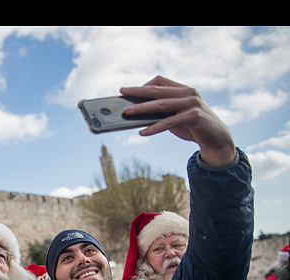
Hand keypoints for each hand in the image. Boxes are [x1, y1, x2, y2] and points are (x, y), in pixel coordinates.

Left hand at [120, 76, 235, 166]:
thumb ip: (162, 112)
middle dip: (137, 92)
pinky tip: (143, 132)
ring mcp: (192, 103)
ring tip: (127, 112)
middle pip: (157, 90)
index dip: (143, 85)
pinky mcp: (194, 116)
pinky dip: (154, 127)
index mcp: (183, 90)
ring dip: (141, 108)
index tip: (128, 91)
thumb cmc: (193, 127)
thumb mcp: (176, 116)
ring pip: (161, 104)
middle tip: (122, 93)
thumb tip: (137, 115)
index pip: (160, 81)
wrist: (217, 139)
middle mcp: (188, 93)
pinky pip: (168, 122)